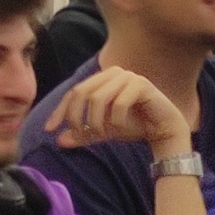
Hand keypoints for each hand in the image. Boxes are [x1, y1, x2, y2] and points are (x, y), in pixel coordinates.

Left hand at [45, 66, 192, 157]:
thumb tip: (59, 141)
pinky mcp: (142, 85)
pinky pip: (119, 103)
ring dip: (96, 121)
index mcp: (103, 78)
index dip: (60, 111)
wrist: (164, 130)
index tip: (50, 129)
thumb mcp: (103, 130)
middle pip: (81, 92)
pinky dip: (115, 120)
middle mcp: (114, 73)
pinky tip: (119, 129)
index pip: (73, 92)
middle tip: (81, 135)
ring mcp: (129, 77)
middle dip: (76, 117)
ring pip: (98, 98)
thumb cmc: (135, 126)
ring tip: (101, 134)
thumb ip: (83, 133)